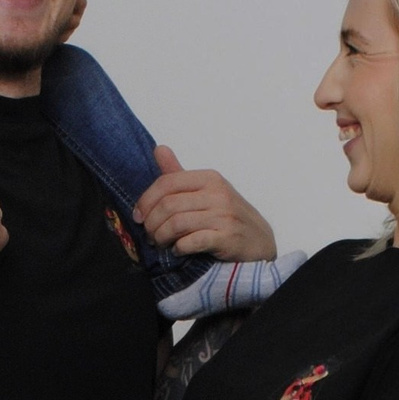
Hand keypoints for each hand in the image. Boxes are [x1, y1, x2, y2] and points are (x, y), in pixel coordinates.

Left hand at [132, 147, 276, 262]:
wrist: (259, 241)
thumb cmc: (228, 215)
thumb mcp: (206, 190)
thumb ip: (179, 174)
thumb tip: (159, 149)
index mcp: (209, 178)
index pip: (167, 183)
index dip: (146, 200)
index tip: (139, 216)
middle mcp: (217, 194)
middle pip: (169, 205)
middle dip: (152, 224)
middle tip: (149, 235)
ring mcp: (223, 216)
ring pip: (177, 224)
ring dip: (162, 237)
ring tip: (160, 243)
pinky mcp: (226, 238)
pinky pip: (192, 242)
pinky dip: (179, 248)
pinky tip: (178, 250)